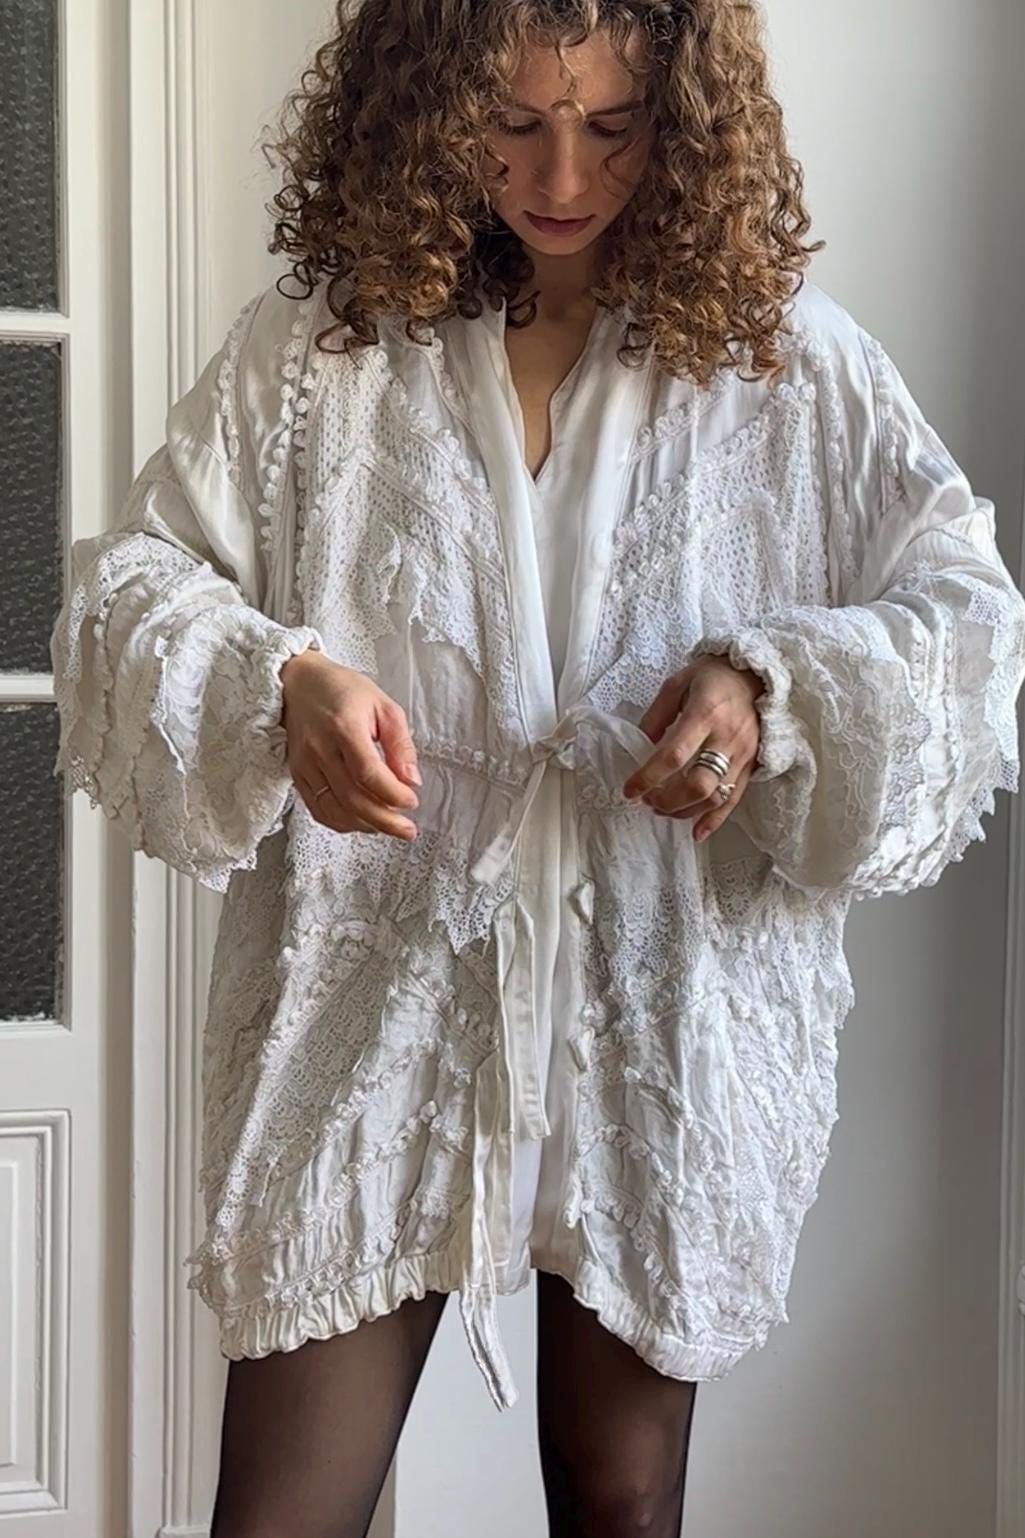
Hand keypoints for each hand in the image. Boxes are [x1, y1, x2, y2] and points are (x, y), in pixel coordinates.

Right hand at [279, 648, 420, 839]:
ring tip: (388, 827)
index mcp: (344, 727)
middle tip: (407, 830)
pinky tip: (362, 822)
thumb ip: (400, 744)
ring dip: (365, 825)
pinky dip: (342, 823)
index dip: (392, 794)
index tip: (411, 801)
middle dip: (384, 821)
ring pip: (335, 810)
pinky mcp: (297, 775)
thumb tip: (411, 781)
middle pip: (352, 798)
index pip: (368, 773)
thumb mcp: (384, 706)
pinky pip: (319, 809)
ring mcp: (305, 764)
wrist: (300, 683)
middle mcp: (320, 749)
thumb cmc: (343, 691)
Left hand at [621, 655, 763, 841]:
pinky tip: (696, 833)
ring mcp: (743, 754)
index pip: (674, 755)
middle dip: (667, 800)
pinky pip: (734, 799)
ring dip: (684, 811)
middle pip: (698, 783)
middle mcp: (727, 737)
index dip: (648, 777)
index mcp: (705, 713)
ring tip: (662, 810)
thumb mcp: (677, 684)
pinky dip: (714, 820)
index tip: (630, 789)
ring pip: (714, 796)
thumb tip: (640, 745)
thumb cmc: (713, 676)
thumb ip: (657, 716)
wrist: (756, 675)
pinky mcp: (751, 765)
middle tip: (647, 801)